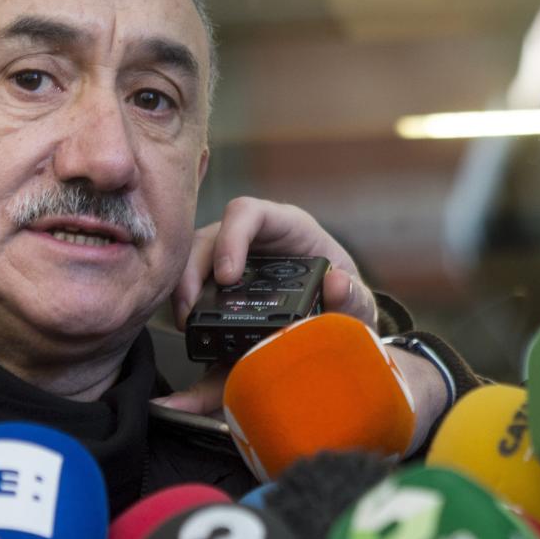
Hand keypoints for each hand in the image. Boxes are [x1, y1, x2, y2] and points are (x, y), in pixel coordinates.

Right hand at [161, 198, 375, 414]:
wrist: (338, 320)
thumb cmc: (346, 298)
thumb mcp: (356, 300)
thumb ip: (353, 296)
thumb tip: (337, 283)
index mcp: (288, 227)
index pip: (248, 212)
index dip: (232, 237)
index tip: (228, 276)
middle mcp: (255, 237)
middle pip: (209, 236)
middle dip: (193, 270)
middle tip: (191, 311)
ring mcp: (234, 257)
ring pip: (195, 257)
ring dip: (183, 286)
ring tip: (186, 323)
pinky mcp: (222, 283)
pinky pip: (195, 282)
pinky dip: (186, 301)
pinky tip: (187, 326)